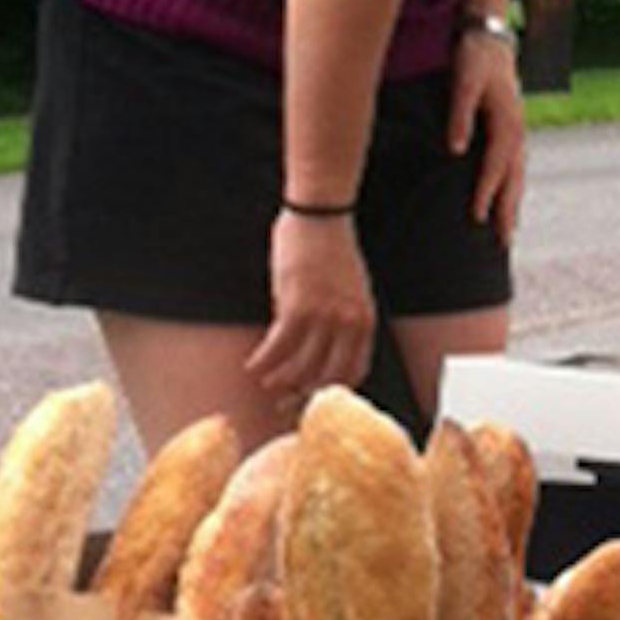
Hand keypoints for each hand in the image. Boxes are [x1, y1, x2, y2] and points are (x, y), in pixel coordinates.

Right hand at [249, 211, 377, 399]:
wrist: (322, 218)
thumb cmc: (331, 250)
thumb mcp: (349, 291)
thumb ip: (339, 321)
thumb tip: (314, 348)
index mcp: (366, 320)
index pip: (355, 370)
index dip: (332, 389)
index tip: (314, 396)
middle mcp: (350, 324)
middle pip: (328, 376)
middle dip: (304, 393)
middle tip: (285, 400)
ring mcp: (326, 318)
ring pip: (301, 367)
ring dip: (280, 380)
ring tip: (267, 382)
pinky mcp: (299, 308)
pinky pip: (279, 347)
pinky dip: (264, 361)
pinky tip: (253, 365)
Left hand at [450, 29, 525, 243]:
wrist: (489, 34)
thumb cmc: (474, 57)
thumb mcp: (464, 80)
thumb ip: (459, 114)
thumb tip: (455, 149)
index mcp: (507, 123)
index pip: (496, 167)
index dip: (486, 193)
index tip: (475, 217)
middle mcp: (518, 131)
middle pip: (514, 179)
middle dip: (508, 211)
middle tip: (503, 241)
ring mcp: (518, 130)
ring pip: (518, 175)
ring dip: (513, 203)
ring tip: (508, 231)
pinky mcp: (512, 129)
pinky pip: (516, 166)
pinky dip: (512, 187)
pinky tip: (506, 198)